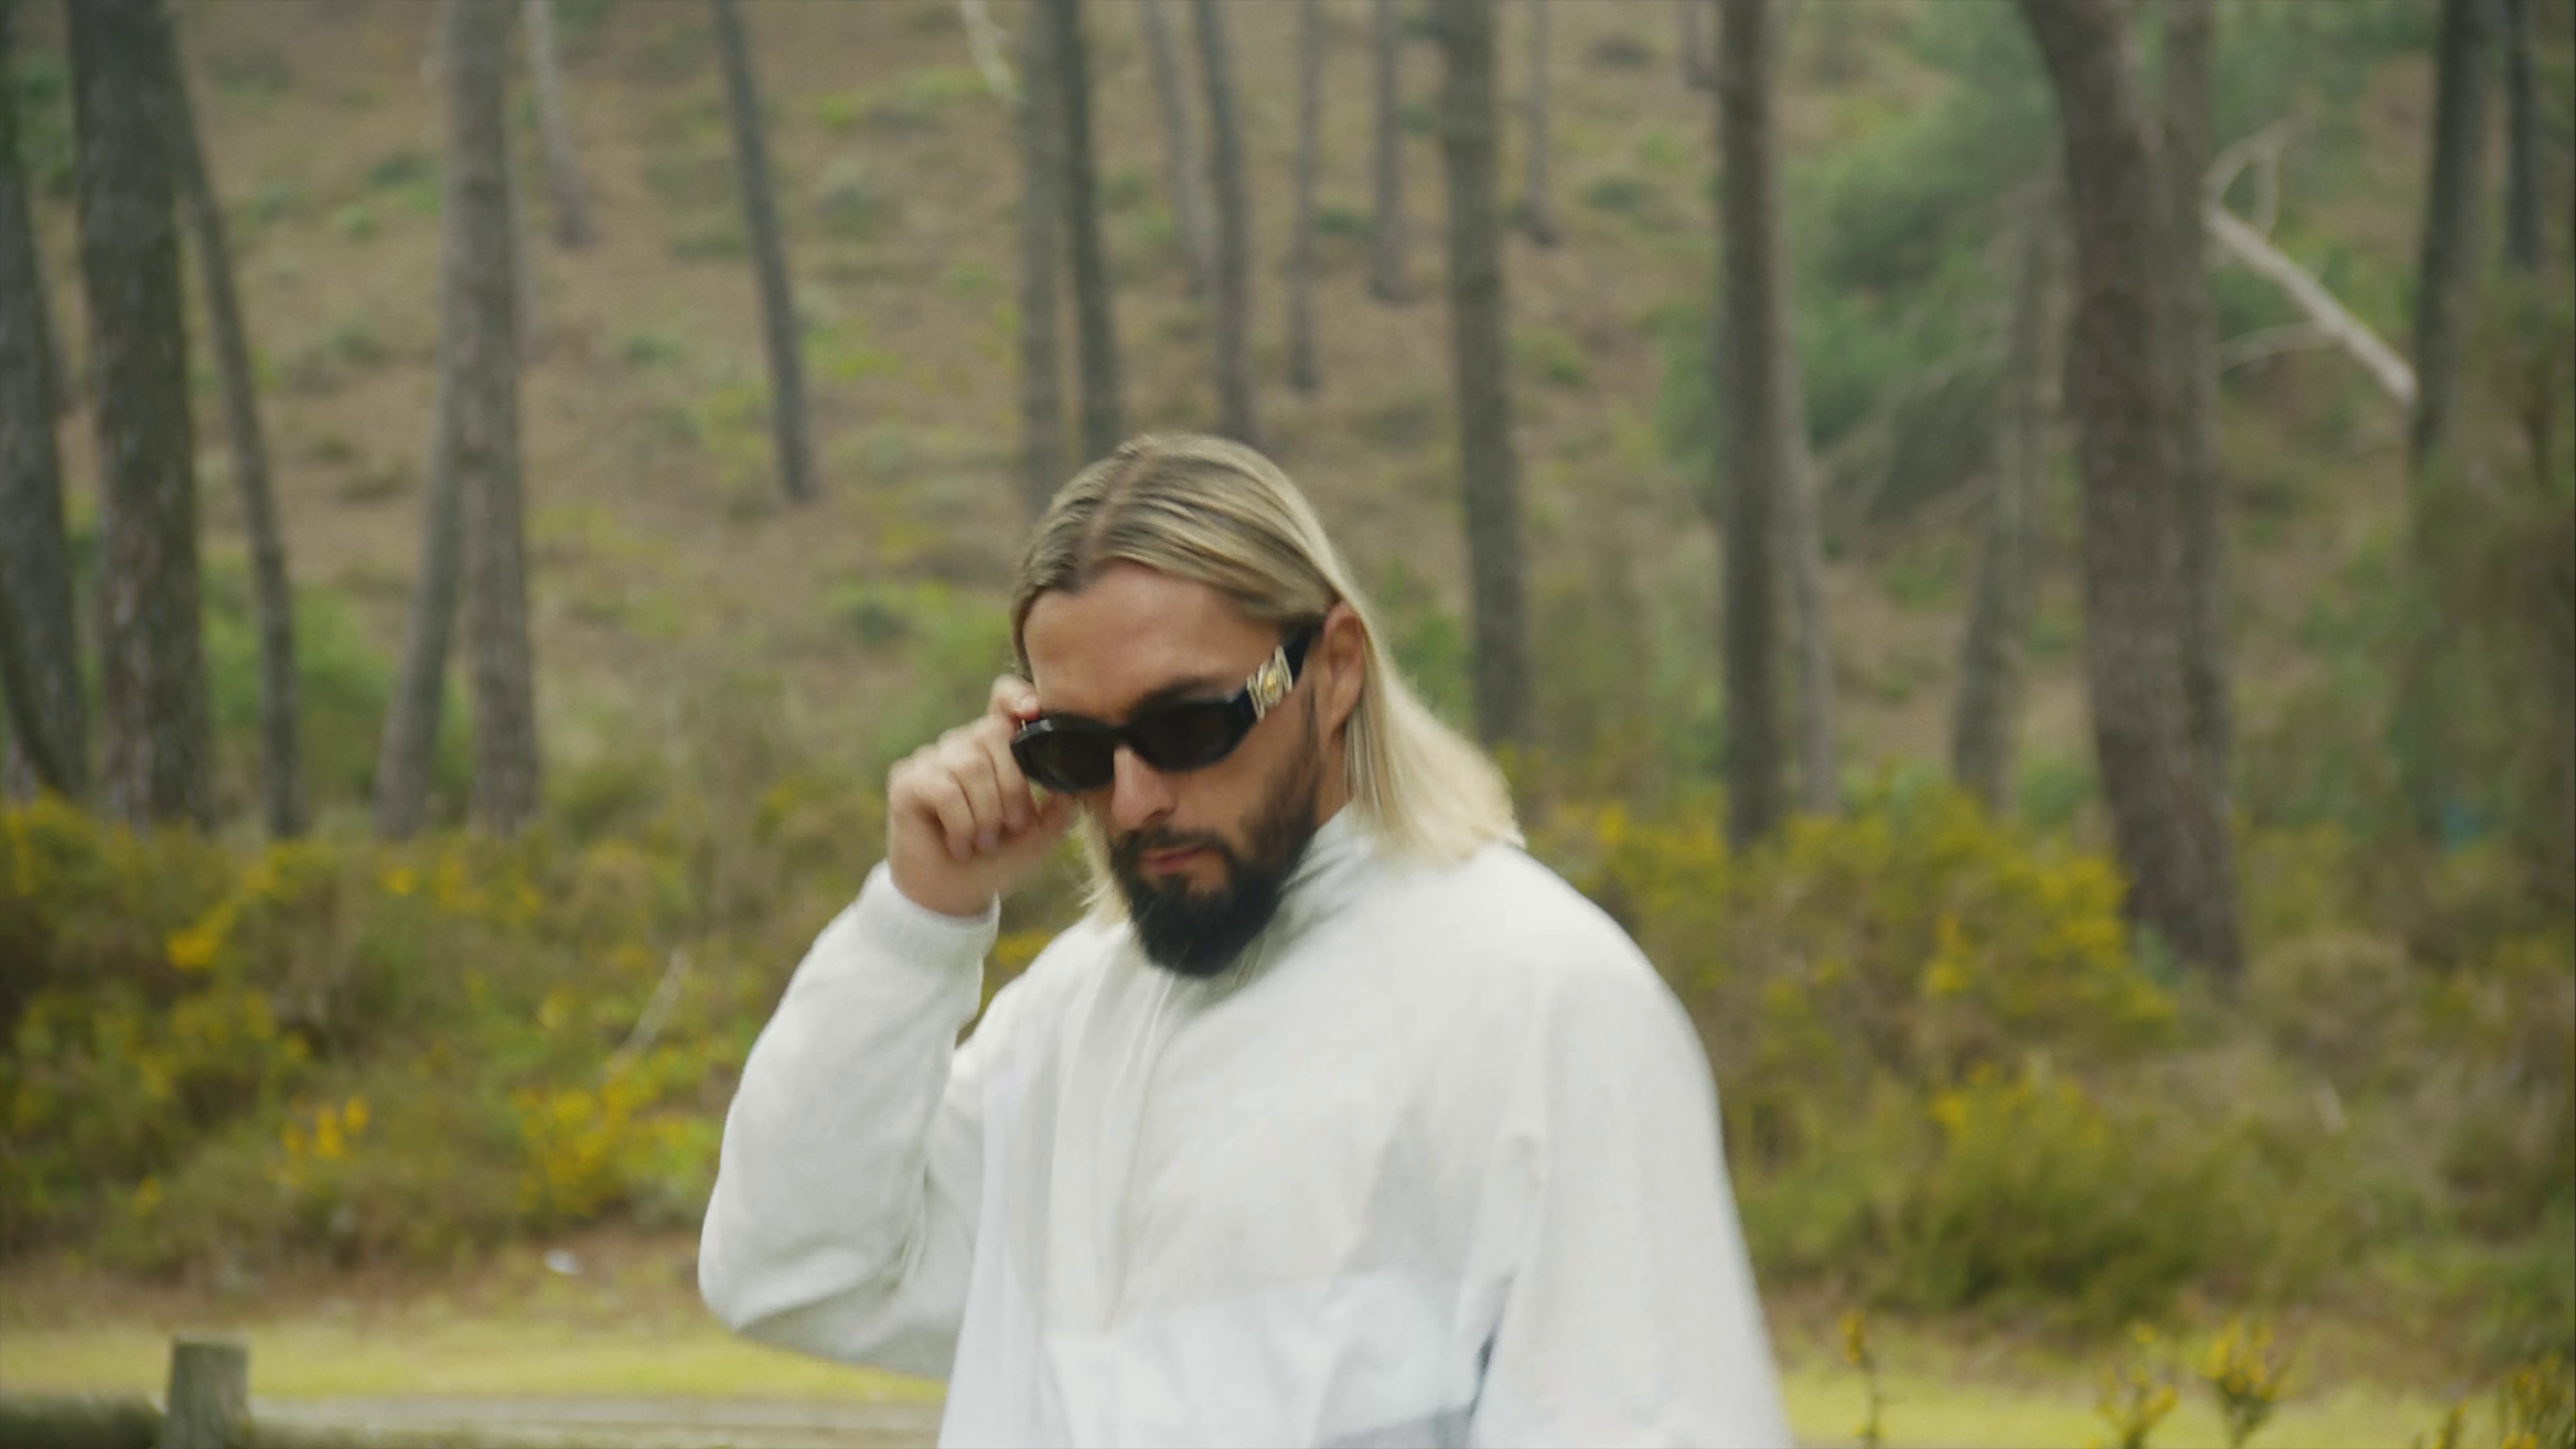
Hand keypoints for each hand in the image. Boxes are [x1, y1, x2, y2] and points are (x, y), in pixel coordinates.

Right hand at [885, 675, 1077, 917]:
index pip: (1003, 698)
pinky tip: (960, 844)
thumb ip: (1061, 801)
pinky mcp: (906, 780)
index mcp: (997, 748)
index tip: (1034, 711)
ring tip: (984, 842)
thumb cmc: (999, 859)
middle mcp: (962, 744)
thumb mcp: (1041, 832)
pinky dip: (961, 823)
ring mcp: (932, 759)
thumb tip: (1075, 773)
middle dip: (1012, 788)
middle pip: (994, 735)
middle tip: (1011, 827)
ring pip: (970, 765)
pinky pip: (944, 788)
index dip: (1016, 696)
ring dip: (986, 813)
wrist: (955, 895)